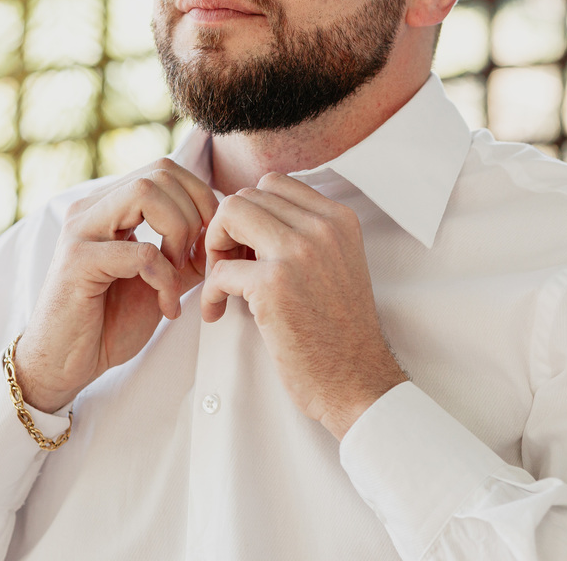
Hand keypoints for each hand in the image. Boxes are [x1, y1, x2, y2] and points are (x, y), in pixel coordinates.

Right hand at [14, 158, 217, 412]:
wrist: (64, 366)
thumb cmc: (107, 324)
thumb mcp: (160, 281)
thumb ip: (186, 253)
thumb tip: (220, 234)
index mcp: (108, 207)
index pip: (164, 169)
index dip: (199, 198)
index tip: (209, 242)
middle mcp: (90, 209)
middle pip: (159, 172)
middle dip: (195, 213)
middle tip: (196, 258)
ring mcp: (81, 231)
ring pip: (145, 193)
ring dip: (179, 233)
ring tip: (179, 273)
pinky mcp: (78, 262)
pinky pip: (141, 252)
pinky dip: (166, 279)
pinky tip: (168, 307)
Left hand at [202, 172, 406, 439]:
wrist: (358, 382)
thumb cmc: (339, 330)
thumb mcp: (336, 264)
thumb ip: (305, 233)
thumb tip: (248, 214)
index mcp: (339, 218)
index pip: (273, 183)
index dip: (250, 212)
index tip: (247, 247)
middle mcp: (322, 227)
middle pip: (246, 196)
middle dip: (227, 229)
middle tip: (228, 267)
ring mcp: (298, 252)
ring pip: (228, 215)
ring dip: (214, 249)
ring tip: (222, 285)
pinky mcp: (273, 285)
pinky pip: (218, 271)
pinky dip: (209, 293)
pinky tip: (218, 314)